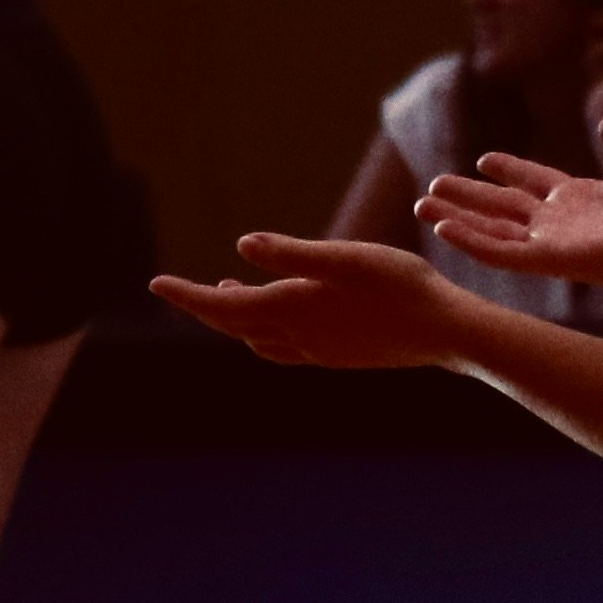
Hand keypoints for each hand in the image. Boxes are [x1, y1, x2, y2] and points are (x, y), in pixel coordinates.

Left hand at [153, 231, 478, 371]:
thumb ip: (294, 254)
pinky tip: (280, 316)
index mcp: (295, 307)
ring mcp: (318, 350)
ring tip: (228, 292)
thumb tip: (242, 246)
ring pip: (258, 338)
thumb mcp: (347, 258)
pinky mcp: (337, 355)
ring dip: (235, 318)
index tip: (156, 283)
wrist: (447, 332)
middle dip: (205, 307)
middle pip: (235, 326)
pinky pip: (284, 347)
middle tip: (179, 288)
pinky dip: (264, 330)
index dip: (187, 296)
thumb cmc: (403, 285)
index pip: (224, 307)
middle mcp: (299, 336)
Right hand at [423, 128, 602, 294]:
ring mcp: (552, 244)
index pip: (535, 183)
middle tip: (435, 184)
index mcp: (583, 199)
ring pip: (492, 230)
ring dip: (457, 218)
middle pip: (504, 207)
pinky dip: (469, 241)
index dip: (510, 170)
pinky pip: (499, 253)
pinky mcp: (548, 261)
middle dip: (469, 196)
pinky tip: (441, 228)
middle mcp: (562, 223)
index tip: (484, 159)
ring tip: (422, 204)